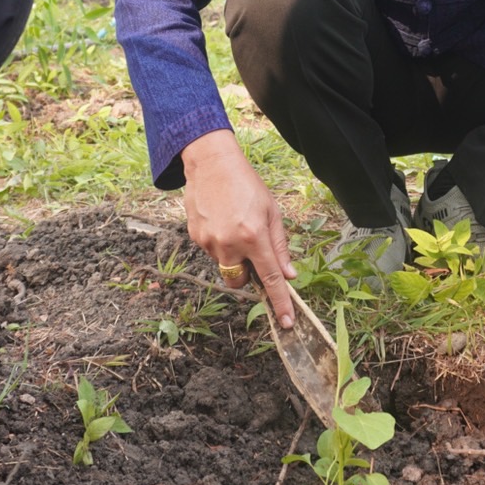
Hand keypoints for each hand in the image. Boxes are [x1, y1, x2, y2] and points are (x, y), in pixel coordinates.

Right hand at [181, 130, 297, 326]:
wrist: (211, 163)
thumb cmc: (247, 184)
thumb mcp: (272, 212)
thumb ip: (280, 246)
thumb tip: (289, 275)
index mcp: (253, 236)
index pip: (270, 279)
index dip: (280, 302)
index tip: (286, 321)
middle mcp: (229, 244)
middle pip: (239, 281)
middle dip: (247, 276)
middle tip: (251, 251)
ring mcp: (209, 242)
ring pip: (224, 267)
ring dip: (232, 256)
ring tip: (234, 225)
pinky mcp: (195, 238)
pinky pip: (211, 252)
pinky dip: (219, 244)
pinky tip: (221, 221)